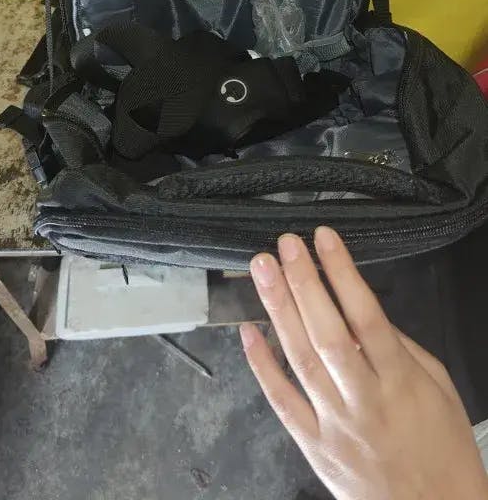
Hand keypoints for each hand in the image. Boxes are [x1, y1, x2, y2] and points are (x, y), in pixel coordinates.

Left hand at [241, 229, 487, 499]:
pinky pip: (283, 402)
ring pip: (300, 359)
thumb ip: (400, 348)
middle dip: (303, 283)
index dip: (342, 273)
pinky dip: (262, 366)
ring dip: (278, 309)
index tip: (324, 239)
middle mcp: (364, 400)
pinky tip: (248, 331)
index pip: (366, 315)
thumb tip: (363, 313)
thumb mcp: (438, 387)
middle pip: (327, 333)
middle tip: (283, 245)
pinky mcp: (314, 446)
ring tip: (261, 270)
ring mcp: (335, 424)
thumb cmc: (441, 448)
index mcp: (400, 381)